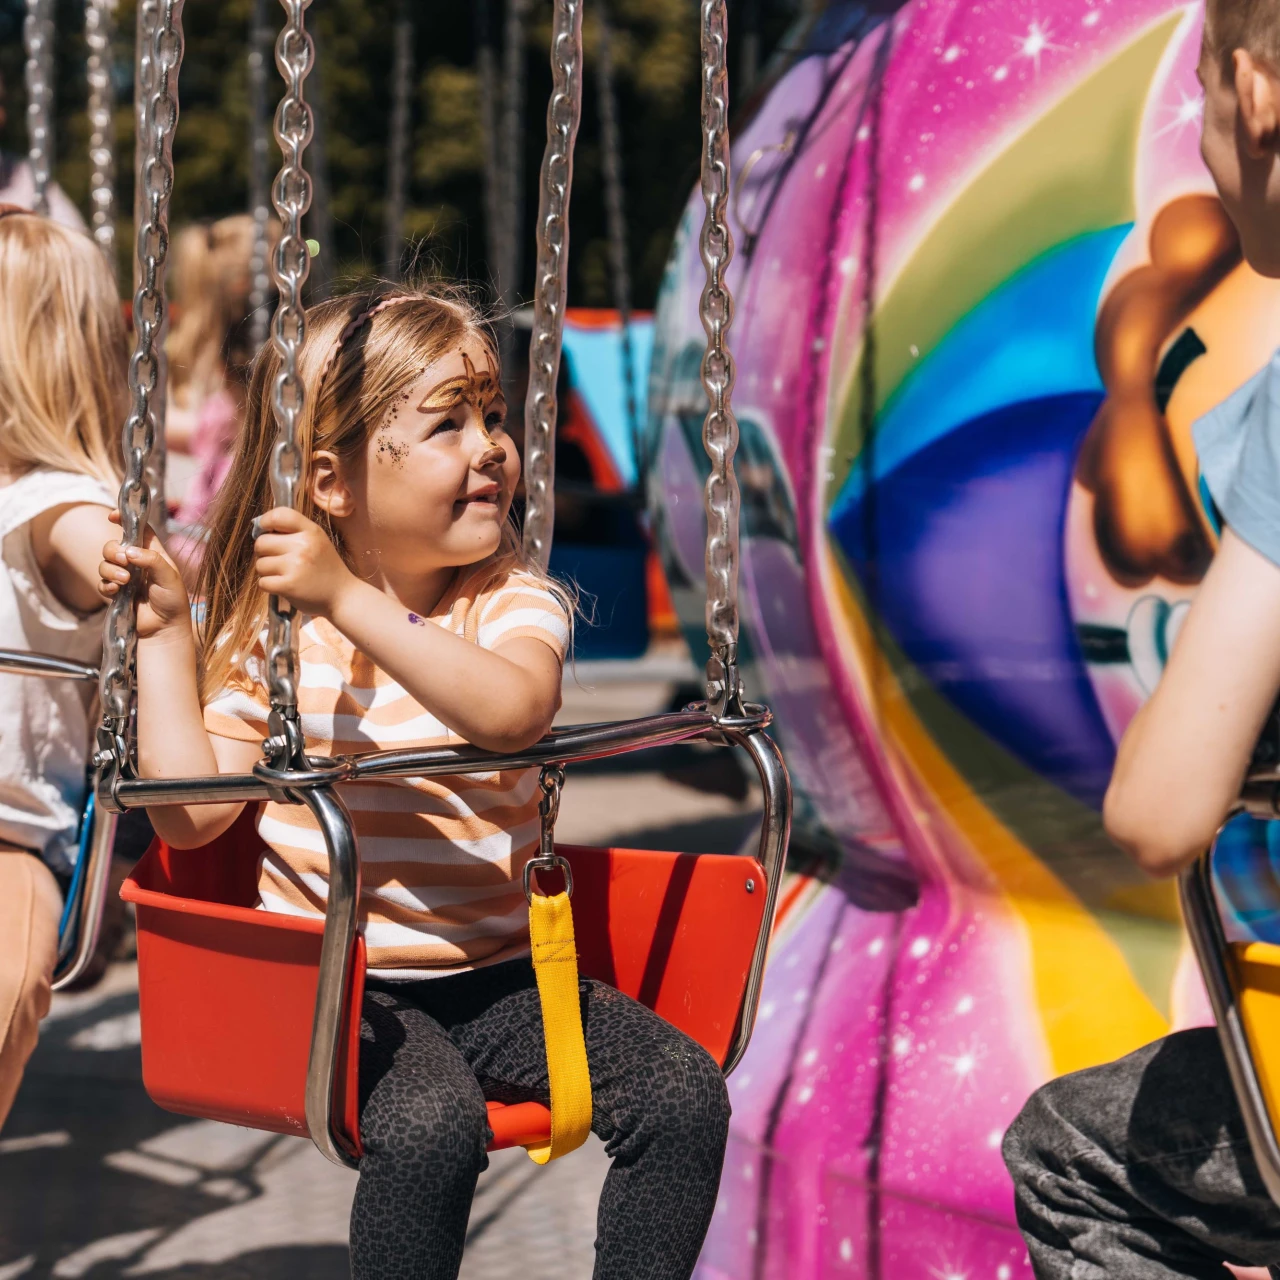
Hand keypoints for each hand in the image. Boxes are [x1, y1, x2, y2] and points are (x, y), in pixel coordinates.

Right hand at [98, 513, 191, 641]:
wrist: (165, 629)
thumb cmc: (173, 600)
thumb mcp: (170, 578)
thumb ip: (153, 561)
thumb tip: (129, 550)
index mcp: (152, 553)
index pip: (138, 529)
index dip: (125, 519)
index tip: (112, 516)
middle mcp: (137, 562)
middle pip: (114, 545)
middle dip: (113, 551)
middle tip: (124, 561)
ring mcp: (125, 577)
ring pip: (104, 563)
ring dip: (110, 569)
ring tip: (124, 581)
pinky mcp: (116, 592)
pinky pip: (102, 583)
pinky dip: (106, 585)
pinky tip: (116, 591)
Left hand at [252, 507, 353, 617]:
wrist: (343, 596)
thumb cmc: (326, 568)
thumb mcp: (318, 541)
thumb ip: (295, 531)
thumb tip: (260, 528)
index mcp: (311, 531)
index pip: (279, 515)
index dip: (265, 521)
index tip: (265, 530)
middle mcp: (303, 545)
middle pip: (262, 542)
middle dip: (264, 552)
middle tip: (278, 560)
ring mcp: (295, 566)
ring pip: (260, 564)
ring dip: (267, 571)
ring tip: (284, 575)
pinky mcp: (288, 586)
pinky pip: (262, 582)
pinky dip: (269, 586)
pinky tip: (283, 586)